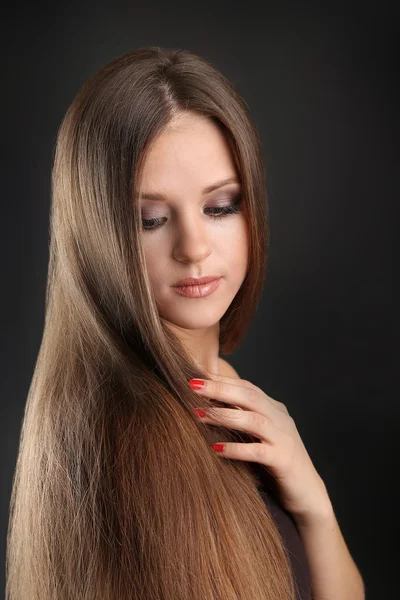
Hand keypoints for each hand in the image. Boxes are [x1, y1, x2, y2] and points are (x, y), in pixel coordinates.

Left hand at [190, 373, 331, 523]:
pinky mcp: (284, 461)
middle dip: (220, 389)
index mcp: (274, 409)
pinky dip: (237, 449)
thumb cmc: (275, 463)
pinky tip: (216, 449)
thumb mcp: (259, 435)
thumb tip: (207, 407)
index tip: (195, 376)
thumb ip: (242, 420)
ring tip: (198, 414)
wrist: (307, 493)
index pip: (246, 387)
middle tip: (192, 385)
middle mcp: (280, 419)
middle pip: (249, 395)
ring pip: (254, 420)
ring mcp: (283, 439)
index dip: (221, 380)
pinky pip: (258, 451)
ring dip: (224, 415)